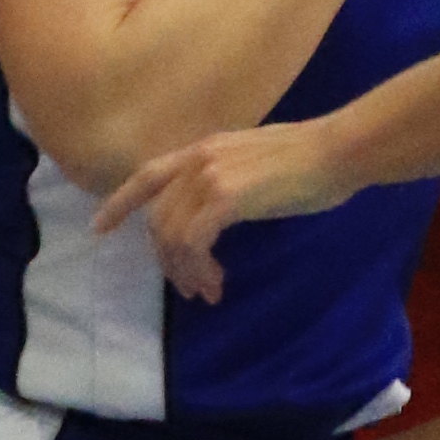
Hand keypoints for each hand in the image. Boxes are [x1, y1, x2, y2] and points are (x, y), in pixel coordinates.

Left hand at [97, 116, 347, 297]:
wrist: (339, 151)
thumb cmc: (311, 161)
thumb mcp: (255, 163)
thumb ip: (228, 179)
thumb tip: (218, 210)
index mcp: (204, 148)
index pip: (147, 174)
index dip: (119, 203)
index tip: (99, 229)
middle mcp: (199, 159)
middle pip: (158, 217)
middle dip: (166, 260)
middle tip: (189, 288)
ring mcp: (210, 175)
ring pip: (171, 233)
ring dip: (184, 271)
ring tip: (206, 291)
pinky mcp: (227, 197)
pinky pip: (192, 241)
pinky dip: (199, 267)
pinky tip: (217, 281)